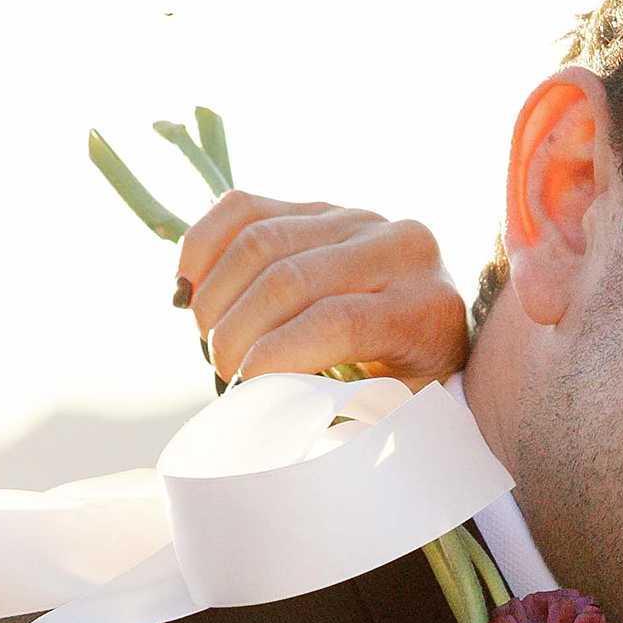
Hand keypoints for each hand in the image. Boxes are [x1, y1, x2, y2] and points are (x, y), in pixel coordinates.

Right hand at [173, 191, 469, 388]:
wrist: (432, 328)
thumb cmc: (407, 386)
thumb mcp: (394, 412)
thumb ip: (344, 416)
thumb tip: (265, 417)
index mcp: (425, 307)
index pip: (337, 322)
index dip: (276, 355)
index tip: (243, 388)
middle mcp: (398, 247)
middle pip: (288, 279)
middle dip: (237, 332)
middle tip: (223, 372)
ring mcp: (355, 218)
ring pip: (259, 242)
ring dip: (216, 298)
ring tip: (210, 340)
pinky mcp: (317, 206)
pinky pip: (242, 209)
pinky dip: (203, 248)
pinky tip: (190, 291)